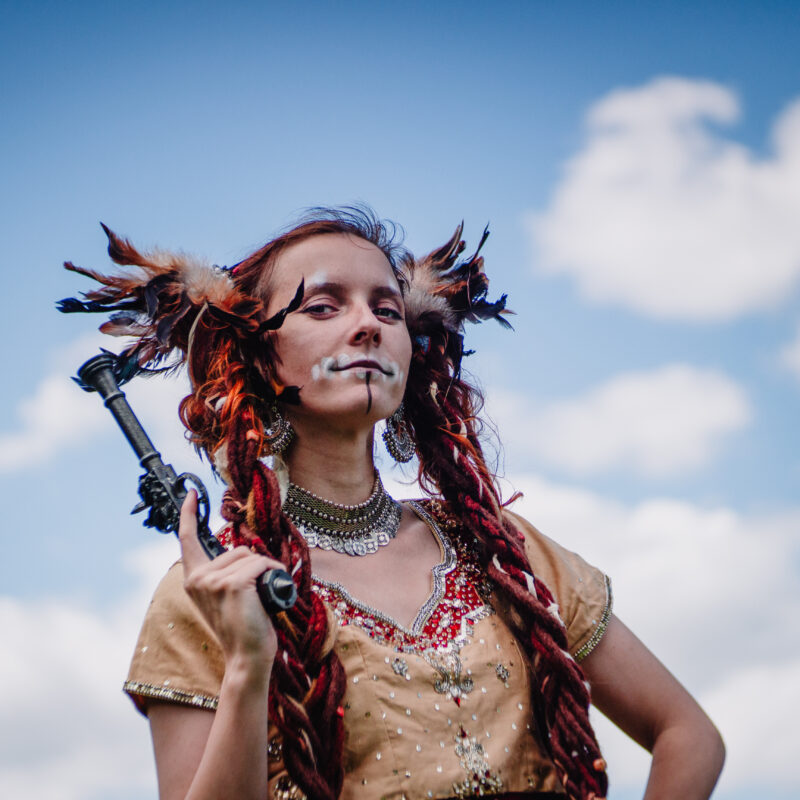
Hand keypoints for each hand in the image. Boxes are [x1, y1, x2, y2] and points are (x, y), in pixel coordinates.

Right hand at [178, 490, 279, 667]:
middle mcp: (199, 578)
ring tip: (261, 599)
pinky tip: (271, 594)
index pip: (188, 540)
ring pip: (250, 557)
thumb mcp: (226, 597)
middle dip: (253, 566)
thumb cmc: (244, 627)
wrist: (247, 657)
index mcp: (194, 580)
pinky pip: (262, 564)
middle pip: (236, 550)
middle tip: (254, 596)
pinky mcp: (233, 584)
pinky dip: (274, 574)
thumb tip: (245, 554)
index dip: (190, 515)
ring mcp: (214, 581)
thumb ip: (225, 574)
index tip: (192, 494)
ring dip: (265, 573)